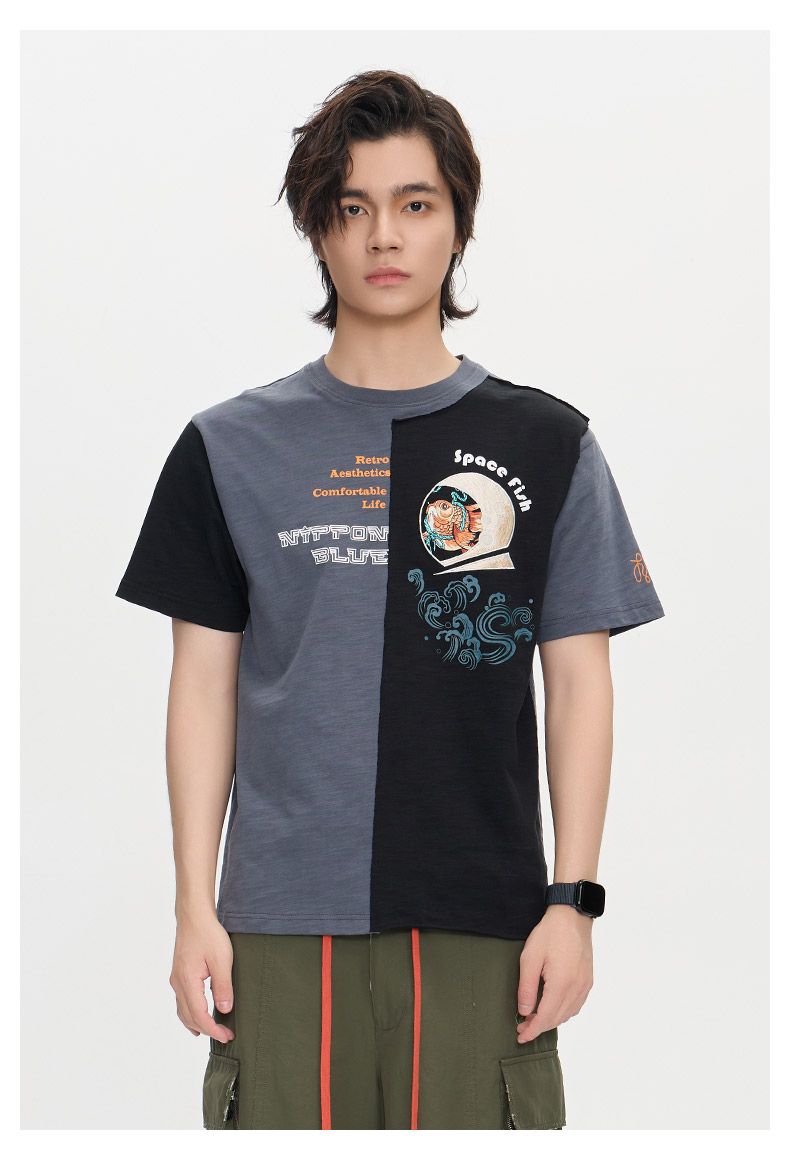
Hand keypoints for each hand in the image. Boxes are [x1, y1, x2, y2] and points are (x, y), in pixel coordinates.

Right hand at [169, 907, 235, 1042]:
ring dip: (197, 1024)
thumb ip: (223, 986)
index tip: (227, 1036)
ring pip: (183, 1011)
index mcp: (187, 981)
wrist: (194, 915)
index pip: (199, 1016)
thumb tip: (224, 1010)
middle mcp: (178, 983)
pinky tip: (198, 1016)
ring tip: (212, 1032)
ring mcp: (176, 979)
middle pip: (189, 1017)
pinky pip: (182, 1002)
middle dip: (207, 1029)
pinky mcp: (178, 975)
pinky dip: (190, 1014)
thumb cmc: (208, 934)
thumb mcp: (222, 959)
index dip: (213, 1030)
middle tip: (226, 1035)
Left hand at [515, 904, 593, 1042]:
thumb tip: (524, 1012)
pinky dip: (563, 1011)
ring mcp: (585, 985)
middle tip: (522, 1026)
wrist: (572, 916)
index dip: (532, 1031)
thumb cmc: (549, 934)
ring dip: (551, 1020)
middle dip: (539, 1027)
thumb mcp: (530, 957)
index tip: (520, 1036)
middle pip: (557, 1019)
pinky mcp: (588, 981)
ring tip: (534, 1017)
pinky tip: (552, 1006)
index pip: (546, 1018)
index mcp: (561, 984)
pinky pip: (576, 1005)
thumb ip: (526, 988)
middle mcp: (577, 988)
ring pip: (567, 1014)